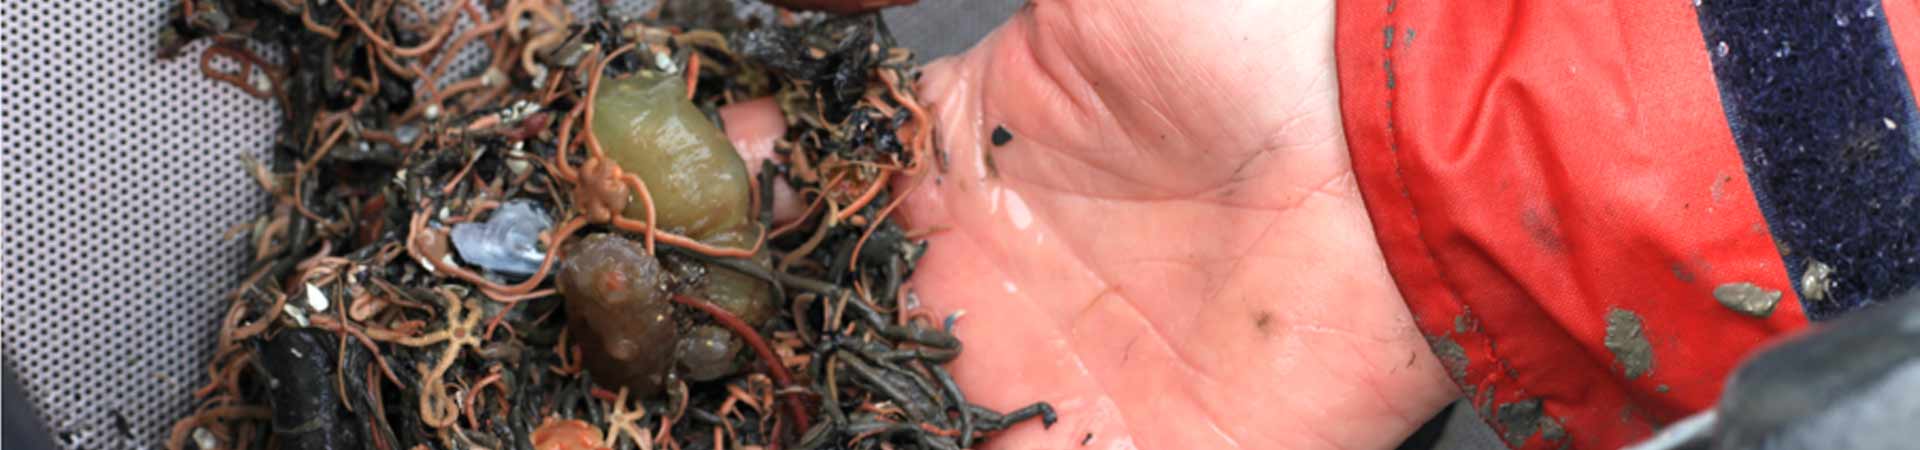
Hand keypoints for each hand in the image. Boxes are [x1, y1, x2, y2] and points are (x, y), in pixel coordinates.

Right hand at [729, 0, 1457, 446]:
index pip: (814, 212)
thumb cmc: (1249, 39)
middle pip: (838, 343)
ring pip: (899, 427)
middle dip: (750, 354)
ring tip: (711, 432)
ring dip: (819, 427)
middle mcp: (994, 288)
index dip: (736, 218)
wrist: (1397, 143)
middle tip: (660, 363)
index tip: (653, 215)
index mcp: (966, 174)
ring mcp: (1055, 388)